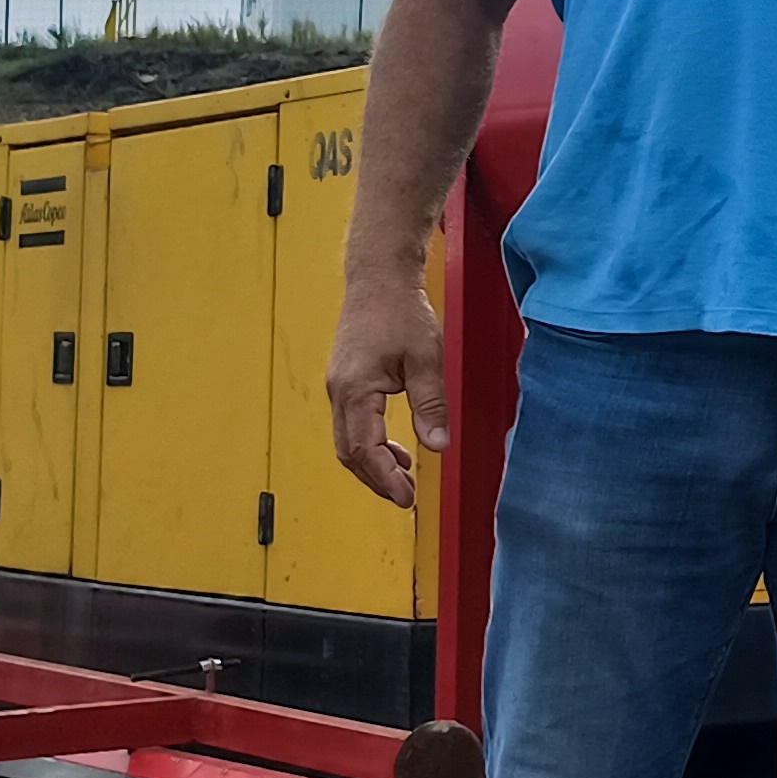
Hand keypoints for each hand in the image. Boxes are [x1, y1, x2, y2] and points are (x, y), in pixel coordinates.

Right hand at [327, 270, 445, 508]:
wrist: (378, 278)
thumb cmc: (401, 311)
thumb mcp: (426, 358)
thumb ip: (431, 404)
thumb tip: (438, 445)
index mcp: (355, 389)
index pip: (365, 449)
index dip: (385, 479)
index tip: (406, 499)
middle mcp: (339, 392)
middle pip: (350, 452)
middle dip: (376, 479)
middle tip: (406, 497)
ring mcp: (338, 387)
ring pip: (348, 441)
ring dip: (373, 463)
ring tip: (405, 477)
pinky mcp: (345, 381)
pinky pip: (352, 424)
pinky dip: (371, 443)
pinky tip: (397, 448)